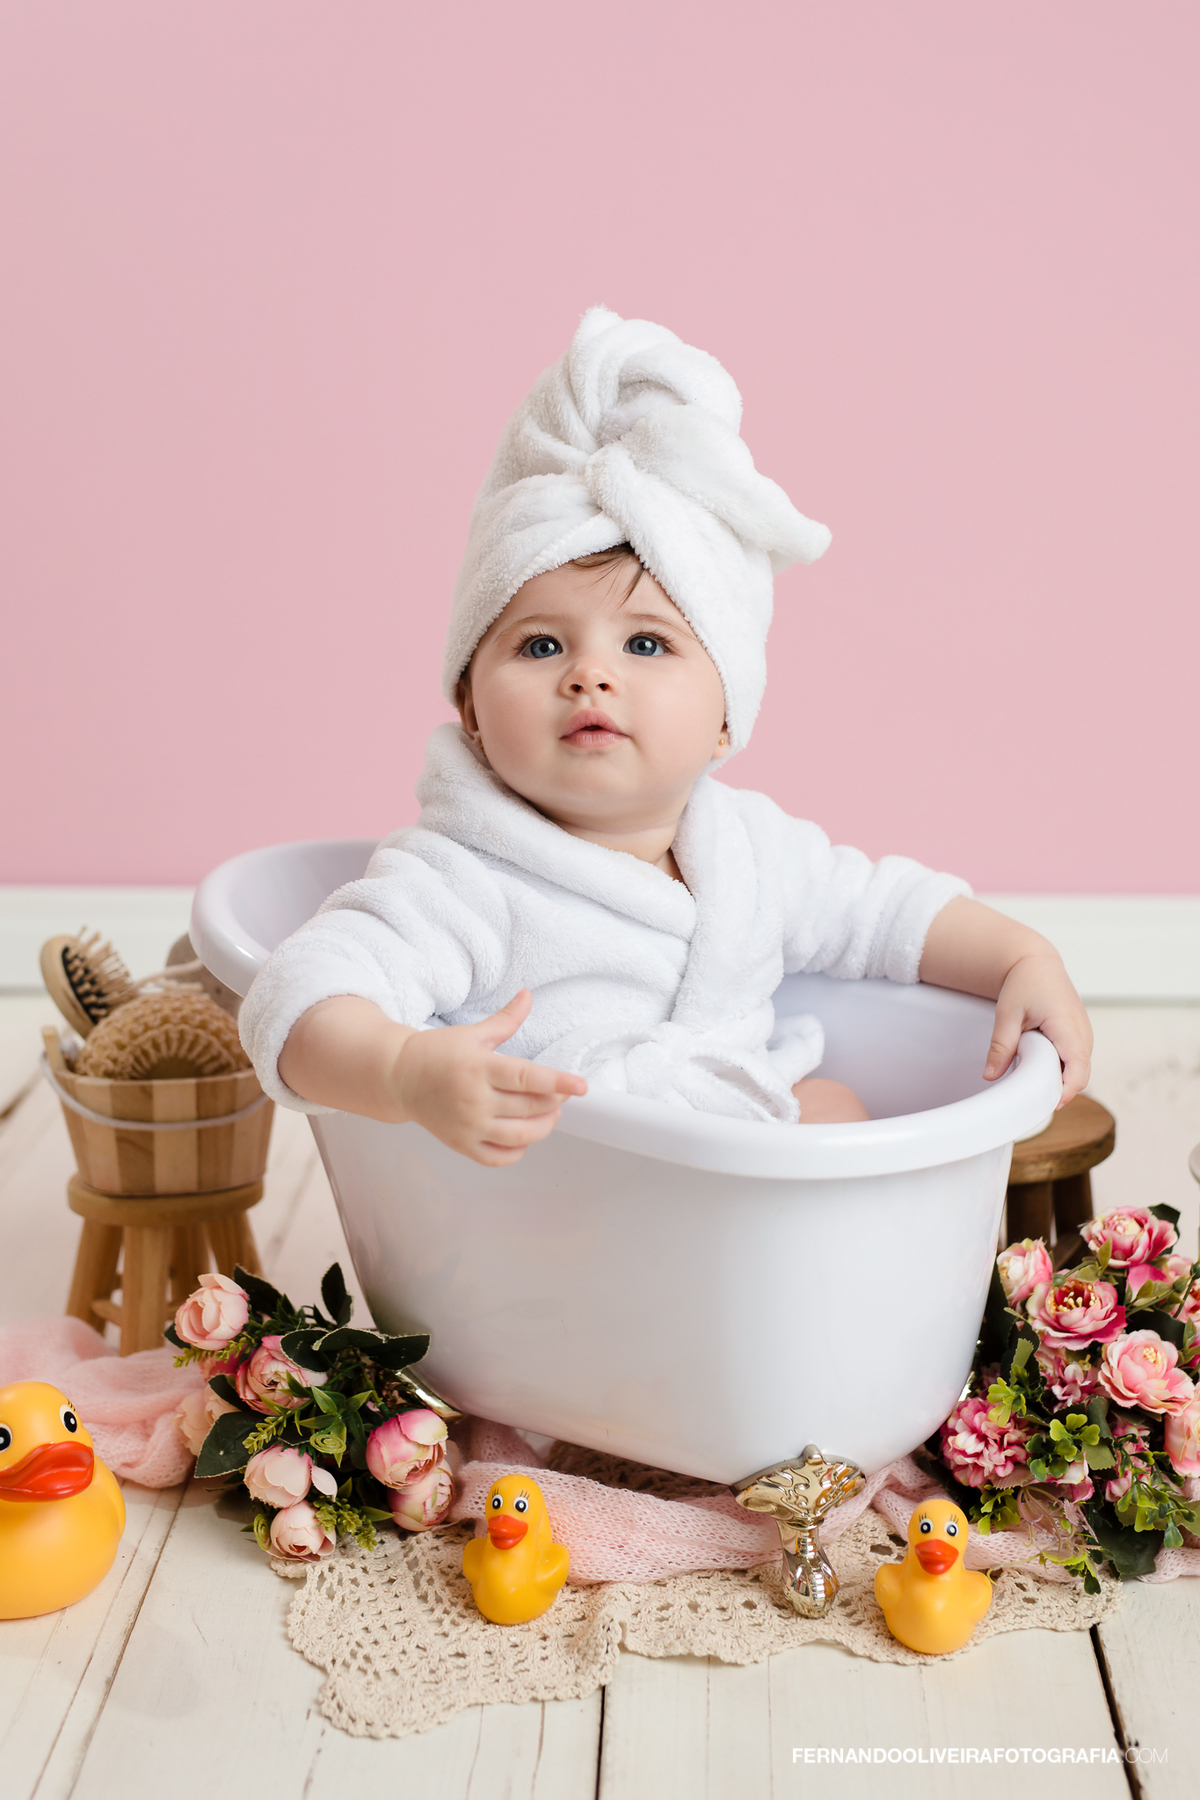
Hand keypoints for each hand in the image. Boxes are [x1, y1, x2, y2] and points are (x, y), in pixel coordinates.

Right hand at [391, 989, 586, 1165]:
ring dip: (543, 1126)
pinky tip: (522, 1135)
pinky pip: (498, 1158)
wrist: (399, 1077)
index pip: (527, 1078)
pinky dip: (518, 1151)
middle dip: (555, 1101)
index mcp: (479, 1068)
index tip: (582, 1086)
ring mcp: (467, 1125)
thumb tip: (527, 995)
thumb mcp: (473, 1033)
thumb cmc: (438, 1052)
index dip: (558, 1082)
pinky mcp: (461, 1144)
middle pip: (529, 1107)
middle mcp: (474, 1099)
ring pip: (519, 1136)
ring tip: (549, 1113)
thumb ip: (506, 1019)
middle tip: (562, 1093)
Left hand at [984, 951, 1091, 1107]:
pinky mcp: (1080, 1037)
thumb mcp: (1007, 1013)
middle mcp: (1083, 1033)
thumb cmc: (1025, 983)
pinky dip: (1061, 1069)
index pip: (1078, 1068)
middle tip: (1030, 1098)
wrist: (1037, 964)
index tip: (1048, 1104)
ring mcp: (1085, 1035)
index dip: (1067, 1090)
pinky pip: (1076, 1061)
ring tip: (1032, 1079)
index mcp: (1068, 1026)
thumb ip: (1001, 1046)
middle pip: (1080, 1075)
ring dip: (1060, 1079)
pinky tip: (1039, 1067)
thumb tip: (990, 1075)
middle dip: (1060, 1089)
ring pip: (1079, 1070)